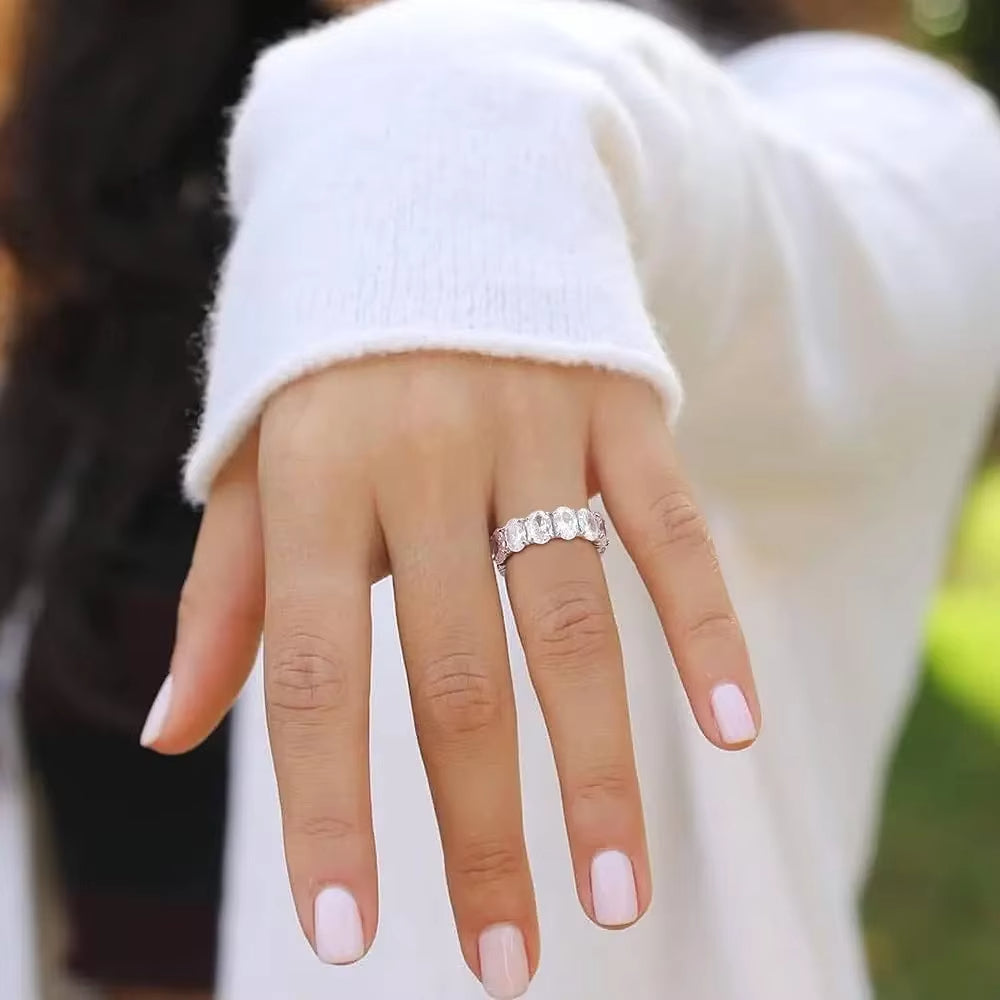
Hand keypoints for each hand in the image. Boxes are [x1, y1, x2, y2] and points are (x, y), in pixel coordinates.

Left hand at [144, 354, 758, 996]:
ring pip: (572, 620)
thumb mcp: (255, 457)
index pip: (311, 671)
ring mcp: (533, 425)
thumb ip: (221, 594)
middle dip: (479, 829)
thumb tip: (168, 733)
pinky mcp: (619, 406)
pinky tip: (733, 729)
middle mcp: (423, 455)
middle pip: (455, 672)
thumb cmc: (329, 358)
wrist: (430, 192)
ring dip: (600, 767)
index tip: (345, 931)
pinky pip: (670, 528)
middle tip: (504, 961)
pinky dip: (705, 626)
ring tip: (617, 892)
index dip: (327, 807)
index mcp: (314, 474)